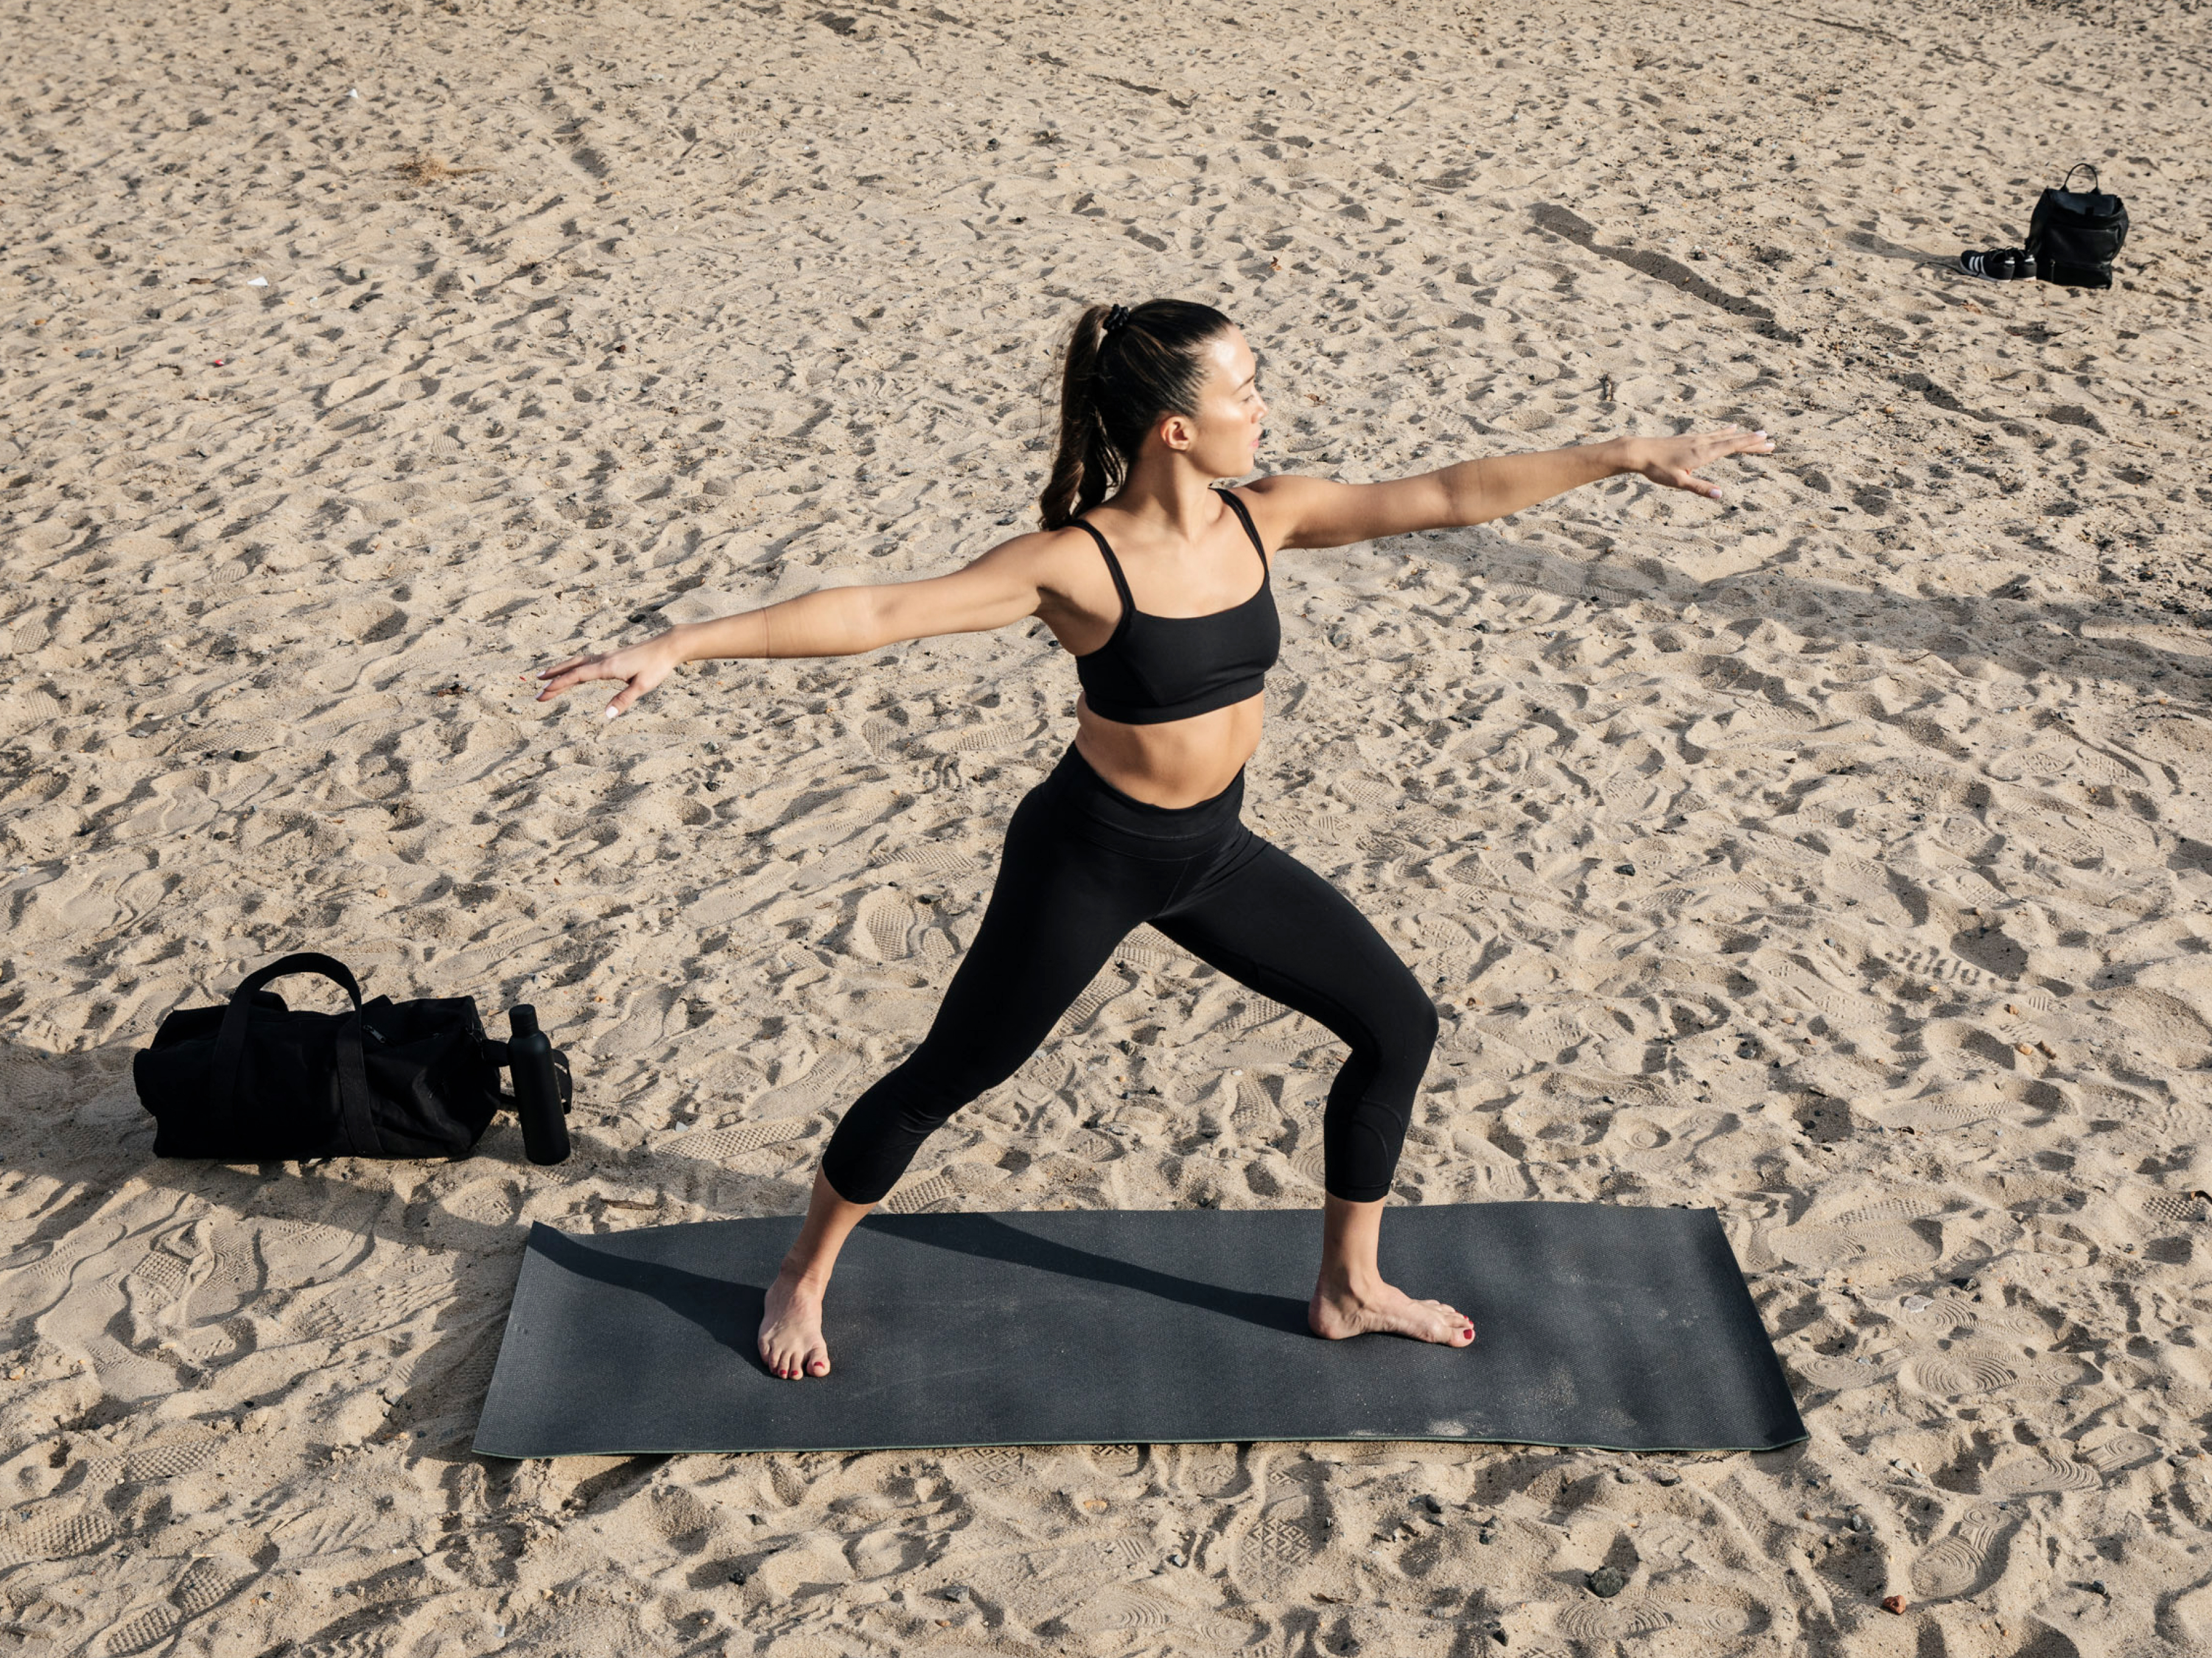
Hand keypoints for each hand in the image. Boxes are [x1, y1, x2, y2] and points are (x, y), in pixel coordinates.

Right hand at [528, 628, 685, 719]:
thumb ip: (624, 700)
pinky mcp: (611, 657)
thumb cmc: (656, 666)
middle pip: (571, 669)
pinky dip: (572, 666)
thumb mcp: (642, 686)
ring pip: (577, 663)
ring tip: (544, 676)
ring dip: (560, 670)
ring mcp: (606, 657)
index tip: (543, 694)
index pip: (576, 676)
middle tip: (536, 692)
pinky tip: (571, 671)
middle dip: (553, 680)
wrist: (667, 646)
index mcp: (607, 667)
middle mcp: (602, 659)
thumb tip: (607, 715)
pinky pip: (585, 661)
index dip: (558, 685)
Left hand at [1616, 425, 1773, 499]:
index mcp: (1703, 454)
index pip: (1732, 447)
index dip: (1750, 444)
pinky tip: (1727, 429)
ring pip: (1723, 436)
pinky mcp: (1688, 438)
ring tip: (1754, 433)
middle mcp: (1702, 443)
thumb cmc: (1657, 469)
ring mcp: (1695, 439)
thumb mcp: (1678, 482)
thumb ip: (1700, 488)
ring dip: (1740, 435)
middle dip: (1751, 441)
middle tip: (1770, 440)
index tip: (1767, 440)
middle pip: (1732, 441)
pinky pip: (1712, 433)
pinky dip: (1724, 431)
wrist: (1639, 452)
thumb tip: (1720, 495)